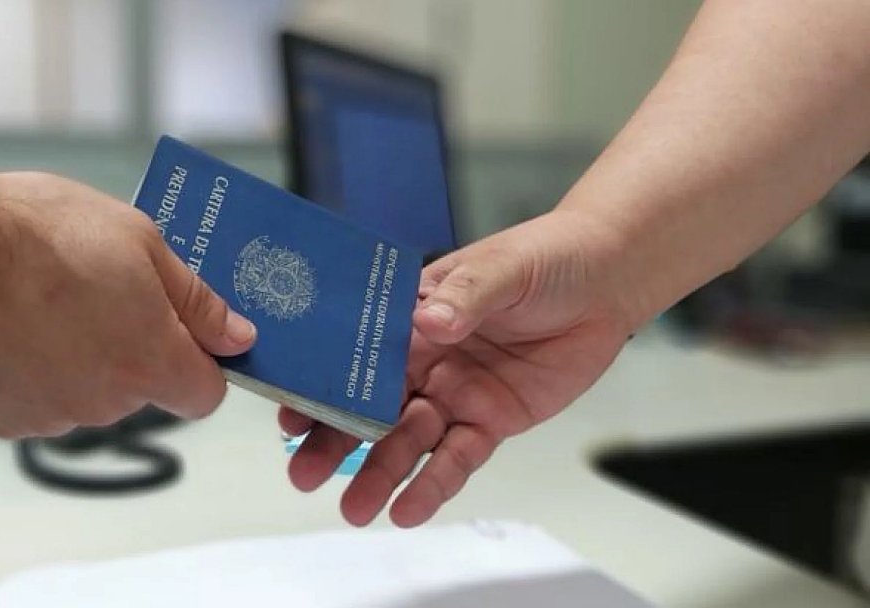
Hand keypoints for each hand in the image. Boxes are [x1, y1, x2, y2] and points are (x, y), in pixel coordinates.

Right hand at [0, 170, 255, 437]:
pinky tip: (12, 325)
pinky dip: (33, 372)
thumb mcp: (140, 242)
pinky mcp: (0, 419)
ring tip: (47, 301)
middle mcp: (105, 403)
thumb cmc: (36, 231)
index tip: (184, 332)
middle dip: (134, 347)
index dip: (201, 363)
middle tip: (101, 292)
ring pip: (89, 394)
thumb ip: (198, 300)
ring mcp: (49, 416)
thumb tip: (238, 337)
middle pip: (143, 388)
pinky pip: (38, 400)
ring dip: (81, 359)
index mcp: (150, 361)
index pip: (205, 395)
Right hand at [279, 209, 635, 526]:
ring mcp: (455, 393)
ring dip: (379, 473)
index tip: (292, 411)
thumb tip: (431, 322)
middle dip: (337, 440)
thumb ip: (466, 296)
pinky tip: (407, 509)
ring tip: (353, 509)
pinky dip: (433, 484)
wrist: (606, 280)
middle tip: (304, 473)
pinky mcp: (490, 420)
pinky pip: (457, 459)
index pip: (357, 352)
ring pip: (408, 440)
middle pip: (371, 405)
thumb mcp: (503, 267)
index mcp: (413, 315)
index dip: (325, 383)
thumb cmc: (546, 259)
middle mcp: (424, 359)